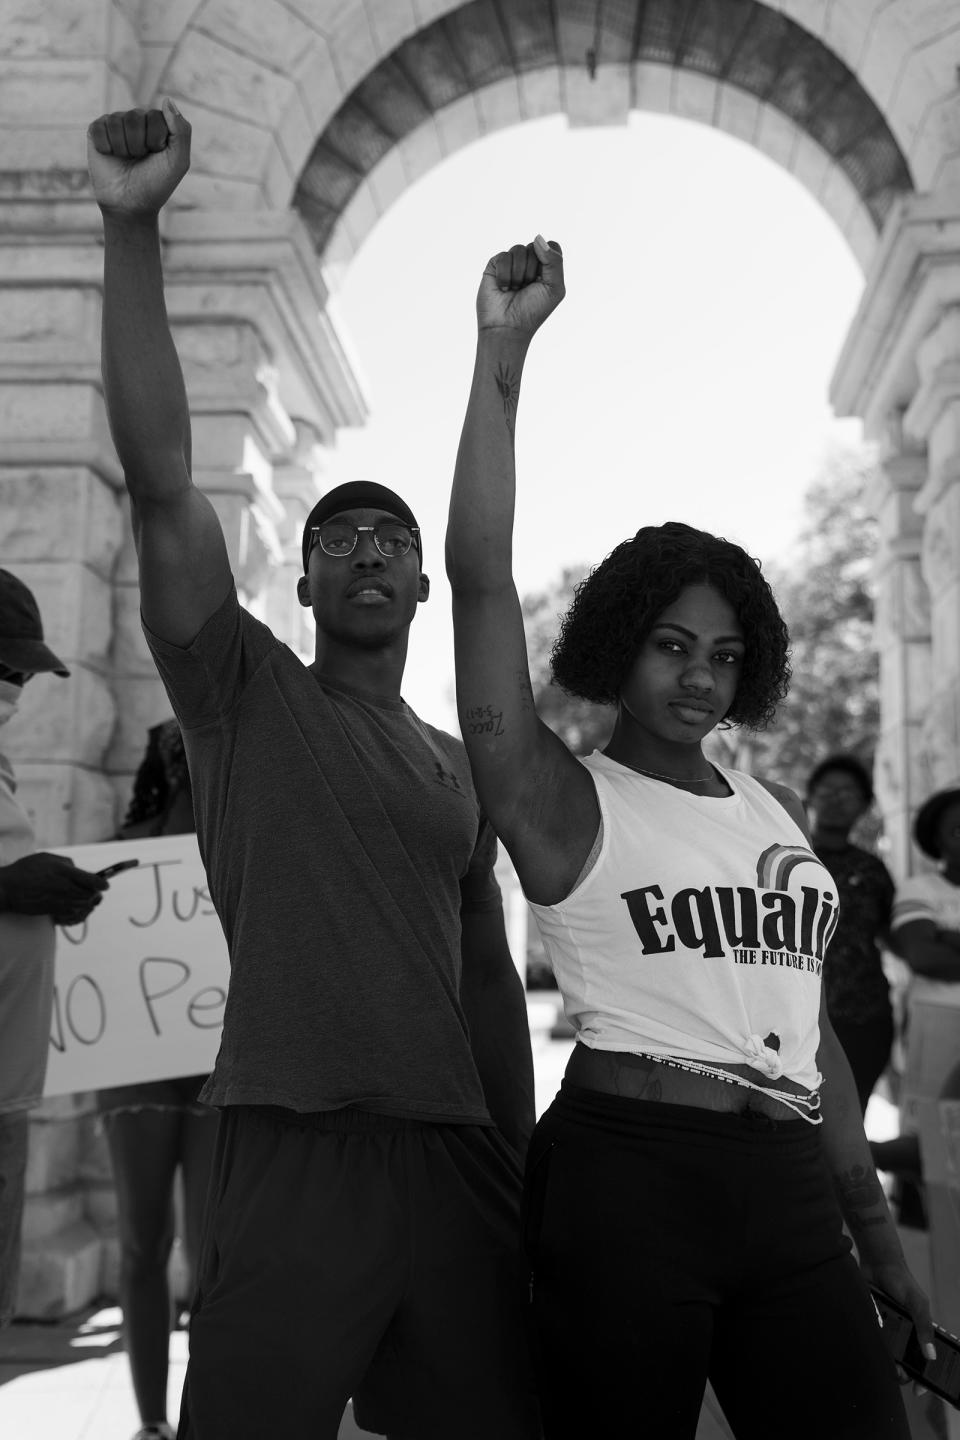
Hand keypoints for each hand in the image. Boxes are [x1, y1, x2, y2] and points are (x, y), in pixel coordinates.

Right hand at [0, 853, 107, 925]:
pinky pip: (74, 915)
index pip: (92, 880)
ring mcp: (60, 902)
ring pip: (84, 906)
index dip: (102, 883)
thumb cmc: (25, 870)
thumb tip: (78, 869)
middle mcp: (65, 888)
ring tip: (87, 900)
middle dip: (95, 893)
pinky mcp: (54, 912)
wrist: (8, 889)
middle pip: (91, 895)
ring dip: (88, 903)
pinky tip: (76, 908)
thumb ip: (66, 862)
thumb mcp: (47, 858)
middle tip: (96, 892)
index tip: (106, 885)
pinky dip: (79, 912)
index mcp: (64, 872)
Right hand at [87, 100, 190, 216]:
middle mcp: (136, 119)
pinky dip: (107, 148)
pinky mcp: (97, 130)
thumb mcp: (178, 161)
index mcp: (157, 123)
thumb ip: (181, 130)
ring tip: (126, 159)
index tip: (156, 156)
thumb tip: (167, 100)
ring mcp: (116, 123)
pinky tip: (110, 156)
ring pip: (117, 122)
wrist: (130, 205)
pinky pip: (100, 128)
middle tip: (139, 160)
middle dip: (139, 145)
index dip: (156, 141)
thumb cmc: (156, 183)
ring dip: (123, 148)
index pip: (156, 117)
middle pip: (135, 117)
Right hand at [477, 236, 563, 337]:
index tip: (543, 278)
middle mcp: (529, 264)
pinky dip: (505, 275)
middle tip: (527, 288)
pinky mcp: (494, 266)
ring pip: (518, 250)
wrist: (508, 328)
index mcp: (546, 268)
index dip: (549, 258)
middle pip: (535, 247)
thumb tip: (538, 238)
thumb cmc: (533, 311)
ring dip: (518, 274)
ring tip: (515, 289)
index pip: (552, 246)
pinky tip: (503, 288)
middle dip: (532, 270)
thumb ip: (554, 261)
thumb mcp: (554, 287)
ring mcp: (511, 264)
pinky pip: (503, 257)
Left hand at [863, 1259, 935, 1392]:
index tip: (919, 1389)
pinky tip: (870, 1353)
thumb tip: (930, 1355)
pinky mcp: (872, 1325)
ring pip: (887, 1356)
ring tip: (884, 1365)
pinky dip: (872, 1350)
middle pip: (905, 1363)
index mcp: (919, 1330)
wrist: (876, 1263)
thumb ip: (924, 1328)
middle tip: (897, 1374)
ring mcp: (888, 1330)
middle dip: (903, 1374)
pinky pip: (872, 1343)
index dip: (924, 1376)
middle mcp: (904, 1333)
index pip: (925, 1360)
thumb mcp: (917, 1304)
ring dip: (886, 1364)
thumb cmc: (902, 1282)